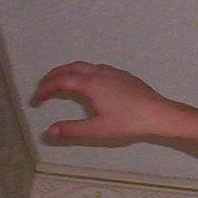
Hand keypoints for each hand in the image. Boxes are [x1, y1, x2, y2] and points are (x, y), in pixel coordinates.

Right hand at [32, 61, 188, 144]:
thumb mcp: (98, 129)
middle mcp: (100, 73)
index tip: (37, 99)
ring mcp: (114, 72)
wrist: (160, 114)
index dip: (45, 89)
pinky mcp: (125, 76)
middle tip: (44, 87)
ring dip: (69, 72)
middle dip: (53, 76)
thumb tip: (50, 131)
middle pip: (70, 68)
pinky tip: (89, 84)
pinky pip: (98, 68)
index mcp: (91, 84)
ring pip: (85, 66)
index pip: (60, 81)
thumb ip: (72, 130)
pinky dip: (84, 72)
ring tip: (62, 83)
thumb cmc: (131, 122)